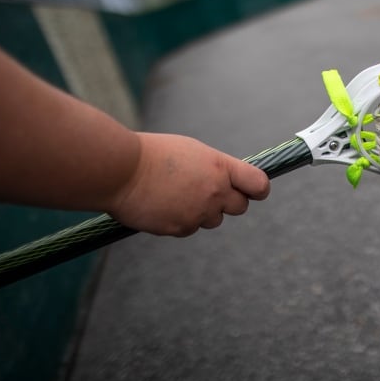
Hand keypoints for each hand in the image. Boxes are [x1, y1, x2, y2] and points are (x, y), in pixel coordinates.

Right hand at [107, 133, 269, 236]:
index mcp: (219, 167)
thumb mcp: (192, 152)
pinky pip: (189, 228)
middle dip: (229, 203)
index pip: (258, 183)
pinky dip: (180, 220)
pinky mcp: (181, 228)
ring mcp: (198, 212)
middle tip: (210, 194)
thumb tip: (228, 181)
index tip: (256, 191)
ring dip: (202, 212)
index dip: (259, 189)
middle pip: (240, 207)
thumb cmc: (153, 155)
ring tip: (177, 195)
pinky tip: (163, 205)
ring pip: (213, 220)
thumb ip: (214, 168)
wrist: (120, 171)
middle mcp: (214, 191)